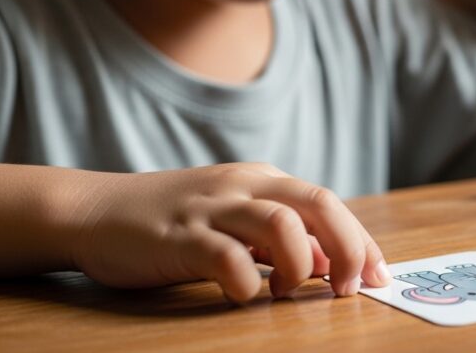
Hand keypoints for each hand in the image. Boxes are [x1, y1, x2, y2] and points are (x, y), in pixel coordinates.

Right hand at [67, 163, 389, 301]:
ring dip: (300, 263)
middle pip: (317, 204)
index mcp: (264, 180)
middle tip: (352, 289)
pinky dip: (246, 281)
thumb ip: (282, 239)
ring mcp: (211, 208)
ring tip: (289, 290)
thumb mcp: (236, 222)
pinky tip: (243, 296)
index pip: (328, 204)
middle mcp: (244, 186)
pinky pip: (225, 256)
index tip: (379, 276)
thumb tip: (330, 264)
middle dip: (348, 247)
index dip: (361, 241)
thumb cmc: (174, 223)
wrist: (96, 210)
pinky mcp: (178, 235)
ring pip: (280, 223)